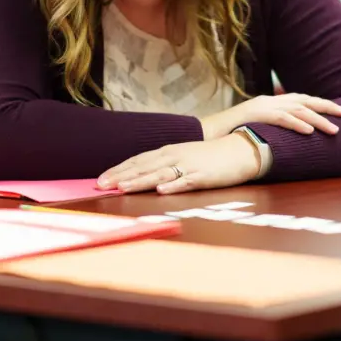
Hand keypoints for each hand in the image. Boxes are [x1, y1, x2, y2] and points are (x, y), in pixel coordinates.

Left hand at [97, 133, 260, 194]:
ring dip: (140, 181)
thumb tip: (145, 176)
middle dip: (121, 176)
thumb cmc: (210, 156)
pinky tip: (162, 190)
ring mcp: (188, 166)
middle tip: (100, 185)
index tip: (100, 179)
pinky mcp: (203, 176)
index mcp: (168, 152)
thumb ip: (165, 165)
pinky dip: (173, 185)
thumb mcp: (184, 157)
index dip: (118, 170)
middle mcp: (174, 156)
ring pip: (159, 174)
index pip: (138, 160)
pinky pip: (186, 181)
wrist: (239, 150)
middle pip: (143, 167)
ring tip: (122, 188)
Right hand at [199, 94, 340, 139]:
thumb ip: (271, 132)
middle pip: (304, 100)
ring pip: (296, 110)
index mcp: (269, 103)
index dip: (320, 105)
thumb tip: (288, 142)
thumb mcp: (254, 131)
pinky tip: (310, 131)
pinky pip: (280, 118)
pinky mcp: (255, 115)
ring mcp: (261, 106)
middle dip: (327, 107)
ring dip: (318, 119)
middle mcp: (268, 101)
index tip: (338, 111)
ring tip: (334, 129)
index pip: (300, 100)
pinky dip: (297, 124)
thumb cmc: (228, 137)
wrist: (204, 135)